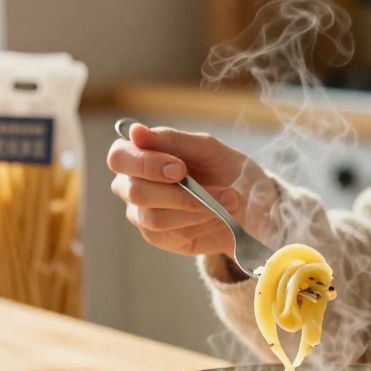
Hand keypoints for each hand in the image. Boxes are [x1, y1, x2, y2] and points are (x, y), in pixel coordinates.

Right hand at [106, 123, 278, 257]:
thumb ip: (171, 140)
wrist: (250, 204)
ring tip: (229, 202)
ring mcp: (142, 214)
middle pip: (134, 192)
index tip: (180, 169)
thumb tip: (135, 131)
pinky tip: (218, 217)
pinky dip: (200, 224)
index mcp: (138, 155)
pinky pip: (171, 234)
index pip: (119, 158)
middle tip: (218, 191)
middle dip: (178, 194)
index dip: (146, 164)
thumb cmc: (224, 169)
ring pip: (154, 218)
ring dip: (198, 210)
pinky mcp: (158, 238)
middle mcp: (132, 185)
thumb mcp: (207, 148)